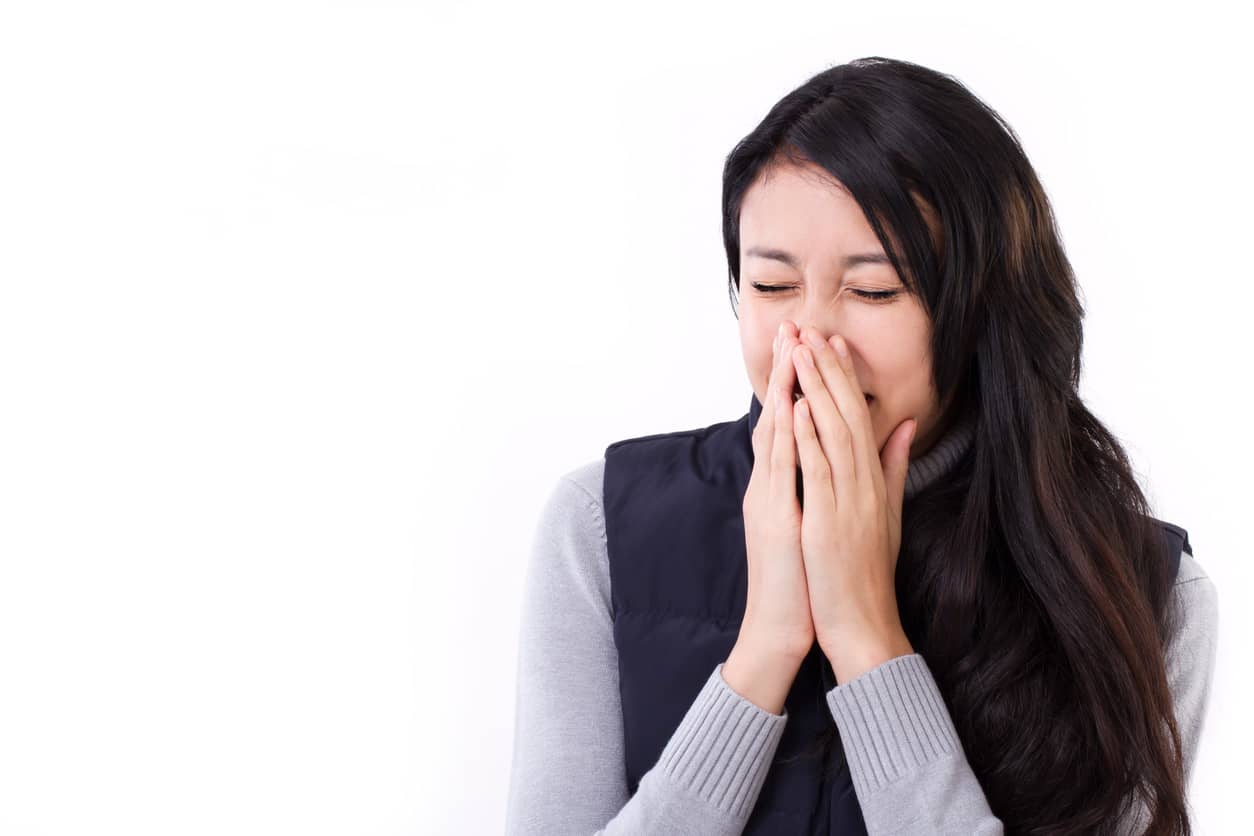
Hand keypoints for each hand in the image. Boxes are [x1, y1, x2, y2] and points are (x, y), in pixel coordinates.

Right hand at [738, 321, 814, 663]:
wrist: (782, 628)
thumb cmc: (802, 581)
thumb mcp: (813, 526)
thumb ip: (821, 490)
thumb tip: (834, 462)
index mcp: (781, 487)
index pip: (788, 425)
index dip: (797, 385)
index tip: (807, 347)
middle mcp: (769, 486)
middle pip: (776, 417)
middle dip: (785, 372)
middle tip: (793, 327)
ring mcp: (769, 499)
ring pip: (775, 433)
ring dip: (783, 388)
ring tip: (791, 348)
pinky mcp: (776, 517)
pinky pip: (781, 468)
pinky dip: (787, 434)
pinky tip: (794, 404)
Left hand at [788, 325, 916, 675]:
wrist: (865, 627)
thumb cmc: (868, 574)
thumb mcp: (887, 515)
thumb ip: (893, 468)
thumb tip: (903, 426)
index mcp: (873, 483)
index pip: (859, 418)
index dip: (845, 379)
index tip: (833, 342)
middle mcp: (864, 487)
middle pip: (846, 416)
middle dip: (828, 371)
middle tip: (812, 329)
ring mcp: (848, 504)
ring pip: (833, 435)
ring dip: (816, 390)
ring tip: (800, 351)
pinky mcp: (829, 524)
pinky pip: (819, 473)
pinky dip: (809, 438)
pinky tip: (798, 407)